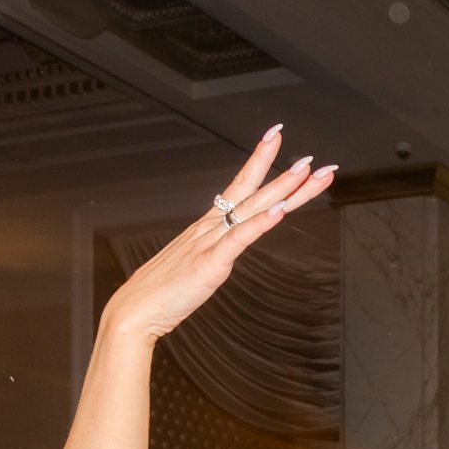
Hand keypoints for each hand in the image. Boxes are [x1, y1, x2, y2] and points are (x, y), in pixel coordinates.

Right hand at [97, 128, 336, 344]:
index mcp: (208, 226)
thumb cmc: (163, 291)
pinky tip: (279, 212)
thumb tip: (225, 248)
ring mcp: (210, 241)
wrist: (136, 308)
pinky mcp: (210, 262)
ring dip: (282, 189)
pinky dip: (261, 224)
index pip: (240, 186)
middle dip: (285, 175)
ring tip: (306, 171)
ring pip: (253, 208)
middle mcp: (210, 226)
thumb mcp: (196, 264)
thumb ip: (214, 251)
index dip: (260, 162)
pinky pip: (239, 239)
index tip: (276, 139)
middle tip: (312, 158)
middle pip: (254, 193)